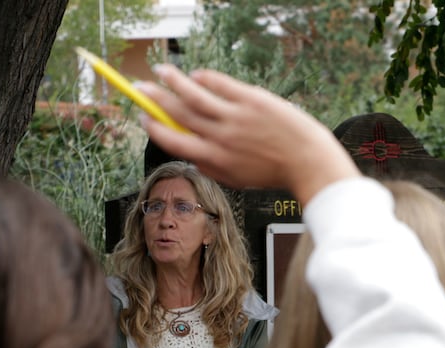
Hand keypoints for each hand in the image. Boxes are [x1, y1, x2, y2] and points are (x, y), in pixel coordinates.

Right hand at [136, 65, 359, 204]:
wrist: (306, 160)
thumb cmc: (274, 170)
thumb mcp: (237, 180)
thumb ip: (211, 168)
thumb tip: (190, 154)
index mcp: (213, 159)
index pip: (173, 141)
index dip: (154, 128)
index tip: (144, 118)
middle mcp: (219, 137)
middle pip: (177, 114)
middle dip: (153, 100)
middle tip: (138, 89)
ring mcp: (234, 117)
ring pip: (193, 94)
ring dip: (172, 80)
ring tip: (160, 70)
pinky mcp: (250, 100)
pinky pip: (219, 84)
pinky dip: (203, 78)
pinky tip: (195, 75)